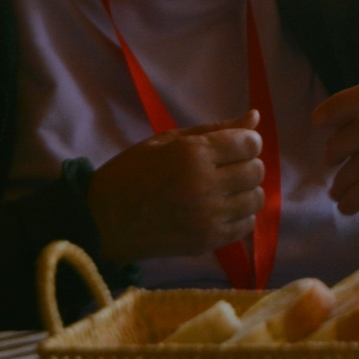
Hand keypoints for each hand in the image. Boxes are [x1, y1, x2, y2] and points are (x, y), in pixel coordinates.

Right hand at [87, 110, 264, 264]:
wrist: (103, 221)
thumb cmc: (131, 173)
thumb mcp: (166, 140)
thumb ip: (213, 129)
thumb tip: (254, 117)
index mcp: (193, 154)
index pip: (249, 144)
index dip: (246, 142)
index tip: (232, 146)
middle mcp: (205, 185)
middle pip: (256, 171)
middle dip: (246, 164)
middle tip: (225, 167)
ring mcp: (208, 217)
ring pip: (256, 199)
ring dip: (245, 191)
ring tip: (222, 189)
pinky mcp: (207, 241)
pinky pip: (246, 225)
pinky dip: (239, 215)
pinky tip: (220, 209)